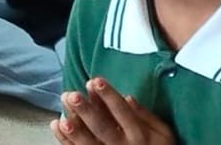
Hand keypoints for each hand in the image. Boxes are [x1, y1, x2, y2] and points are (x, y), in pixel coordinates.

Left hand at [52, 78, 174, 144]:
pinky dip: (67, 140)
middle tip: (72, 95)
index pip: (121, 112)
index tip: (95, 80)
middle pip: (102, 127)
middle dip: (86, 111)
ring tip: (62, 114)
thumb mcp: (163, 132)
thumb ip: (146, 116)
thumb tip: (127, 98)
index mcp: (138, 134)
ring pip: (88, 143)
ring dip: (74, 129)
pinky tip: (57, 124)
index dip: (108, 96)